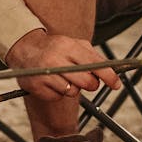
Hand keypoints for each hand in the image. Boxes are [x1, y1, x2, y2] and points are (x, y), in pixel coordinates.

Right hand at [4, 28, 120, 99]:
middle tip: (89, 82)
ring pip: (72, 92)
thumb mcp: (74, 44)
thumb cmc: (56, 48)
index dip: (108, 76)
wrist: (25, 49)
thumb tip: (111, 73)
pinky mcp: (36, 87)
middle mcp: (55, 60)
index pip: (94, 64)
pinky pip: (58, 97)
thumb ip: (93, 57)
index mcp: (67, 46)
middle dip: (92, 85)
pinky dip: (59, 92)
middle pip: (86, 82)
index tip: (116, 85)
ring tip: (64, 76)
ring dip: (73, 88)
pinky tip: (52, 81)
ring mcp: (44, 74)